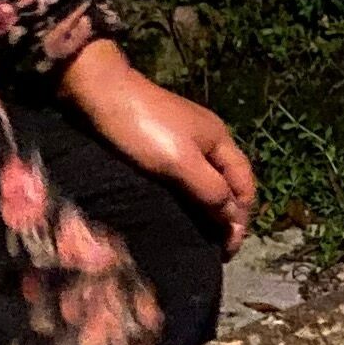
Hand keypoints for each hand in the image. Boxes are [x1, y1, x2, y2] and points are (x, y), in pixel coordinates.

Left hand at [62, 38, 255, 253]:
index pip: (244, 185)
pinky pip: (185, 176)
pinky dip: (188, 196)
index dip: (241, 218)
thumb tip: (233, 220)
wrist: (99, 93)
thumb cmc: (143, 128)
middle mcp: (208, 140)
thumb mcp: (182, 162)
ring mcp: (184, 139)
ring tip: (198, 236)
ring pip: (207, 180)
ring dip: (207, 208)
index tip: (228, 251)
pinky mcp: (159, 142)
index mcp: (220, 140)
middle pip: (229, 183)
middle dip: (227, 215)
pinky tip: (177, 210)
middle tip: (216, 248)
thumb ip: (211, 190)